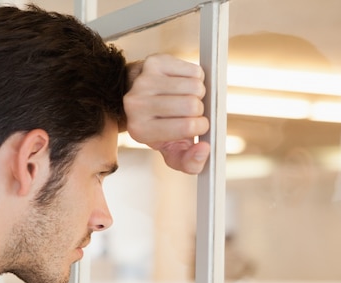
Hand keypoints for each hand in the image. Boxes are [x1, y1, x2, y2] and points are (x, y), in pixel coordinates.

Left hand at [123, 54, 209, 174]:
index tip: (197, 125)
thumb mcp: (172, 151)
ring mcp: (144, 81)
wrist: (139, 97)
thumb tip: (204, 149)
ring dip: (199, 93)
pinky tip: (182, 84)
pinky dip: (196, 78)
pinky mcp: (154, 62)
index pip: (188, 128)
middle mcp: (136, 105)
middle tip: (189, 111)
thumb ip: (190, 162)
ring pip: (196, 86)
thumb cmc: (160, 127)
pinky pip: (194, 70)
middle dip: (200, 110)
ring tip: (186, 97)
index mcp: (141, 131)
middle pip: (193, 106)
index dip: (201, 126)